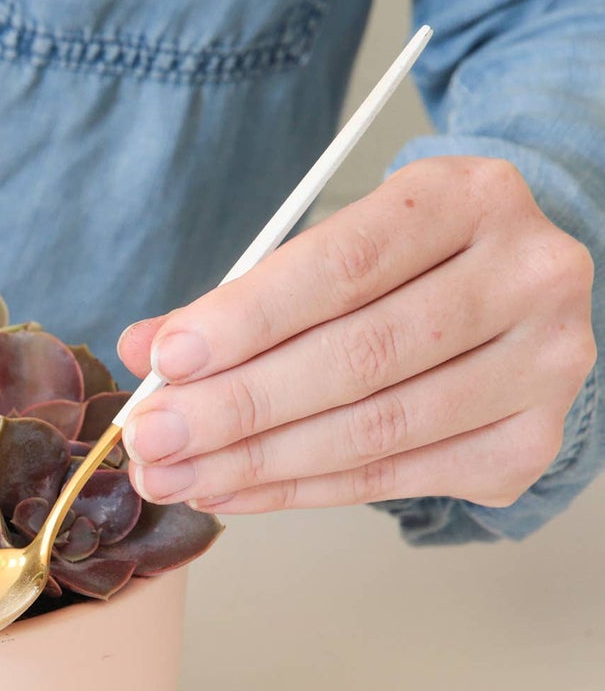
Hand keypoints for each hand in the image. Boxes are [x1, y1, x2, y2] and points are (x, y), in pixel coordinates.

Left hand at [117, 157, 596, 513]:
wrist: (510, 291)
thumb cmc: (404, 265)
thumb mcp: (332, 247)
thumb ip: (241, 298)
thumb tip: (146, 352)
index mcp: (468, 199)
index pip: (343, 266)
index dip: (248, 319)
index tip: (168, 359)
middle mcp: (527, 276)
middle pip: (359, 358)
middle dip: (236, 407)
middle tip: (153, 437)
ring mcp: (543, 365)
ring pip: (375, 429)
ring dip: (256, 462)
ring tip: (175, 475)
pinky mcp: (529, 441)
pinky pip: (393, 477)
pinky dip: (299, 491)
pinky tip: (232, 491)